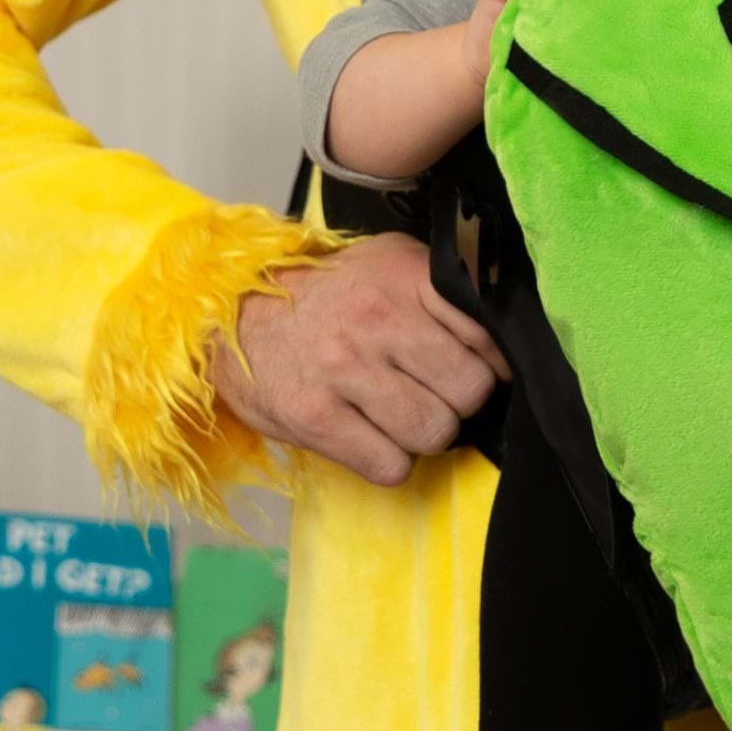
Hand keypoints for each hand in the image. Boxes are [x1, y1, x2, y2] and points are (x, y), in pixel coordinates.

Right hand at [208, 232, 512, 487]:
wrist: (230, 308)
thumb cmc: (326, 292)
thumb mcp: (388, 265)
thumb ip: (444, 292)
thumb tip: (501, 338)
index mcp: (405, 276)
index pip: (488, 334)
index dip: (491, 361)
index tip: (472, 366)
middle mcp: (378, 319)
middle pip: (470, 391)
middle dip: (457, 401)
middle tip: (430, 392)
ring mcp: (345, 369)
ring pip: (434, 432)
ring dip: (423, 433)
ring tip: (397, 414)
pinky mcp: (314, 417)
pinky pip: (390, 466)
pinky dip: (388, 461)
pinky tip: (370, 436)